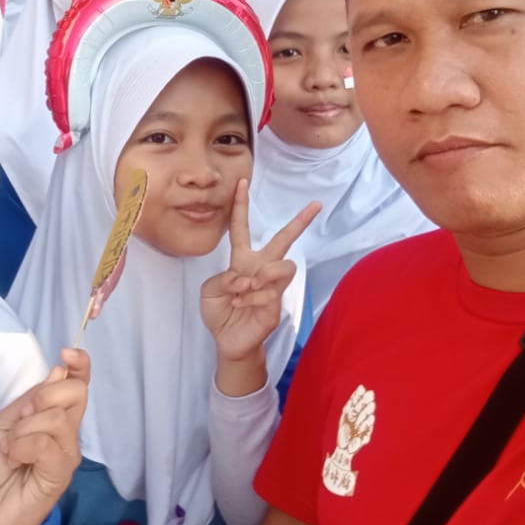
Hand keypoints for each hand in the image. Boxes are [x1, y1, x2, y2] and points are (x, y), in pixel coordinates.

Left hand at [0, 349, 89, 524]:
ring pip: (57, 417)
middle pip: (76, 392)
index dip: (80, 365)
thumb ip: (32, 400)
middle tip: (21, 421)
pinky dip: (23, 446)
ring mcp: (65, 454)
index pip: (77, 384)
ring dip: (24, 430)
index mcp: (52, 418)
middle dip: (44, 397)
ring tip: (11, 451)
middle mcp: (65, 434)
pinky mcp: (60, 474)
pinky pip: (47, 443)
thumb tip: (61, 371)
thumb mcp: (3, 423)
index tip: (69, 354)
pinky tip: (14, 461)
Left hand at [201, 181, 318, 393]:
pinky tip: (243, 306)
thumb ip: (222, 279)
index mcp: (242, 260)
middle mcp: (260, 268)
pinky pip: (270, 292)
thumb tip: (246, 279)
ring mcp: (271, 285)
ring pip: (283, 265)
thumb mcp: (209, 291)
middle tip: (316, 205)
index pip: (241, 228)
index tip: (242, 182)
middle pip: (283, 239)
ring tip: (244, 290)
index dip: (240, 205)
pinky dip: (252, 298)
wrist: (228, 342)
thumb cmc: (220, 313)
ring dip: (261, 276)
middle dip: (300, 222)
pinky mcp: (277, 303)